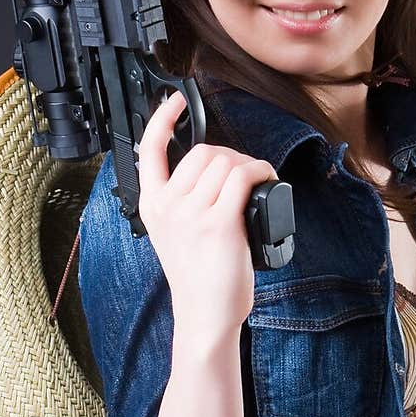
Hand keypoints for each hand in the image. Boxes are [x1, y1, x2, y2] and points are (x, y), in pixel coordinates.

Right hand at [136, 91, 279, 344]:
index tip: (177, 101)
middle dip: (228, 155)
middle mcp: (168, 206)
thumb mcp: (172, 234)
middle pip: (202, 152)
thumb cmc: (196, 278)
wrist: (204, 315)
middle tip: (242, 175)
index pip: (148, 148)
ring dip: (248, 164)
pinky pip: (244, 176)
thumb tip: (211, 171)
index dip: (162, 118)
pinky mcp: (220, 223)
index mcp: (151, 205)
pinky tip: (266, 179)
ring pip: (225, 161)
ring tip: (257, 181)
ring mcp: (192, 214)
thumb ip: (179, 204)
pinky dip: (261, 171)